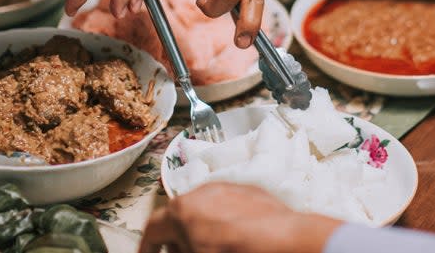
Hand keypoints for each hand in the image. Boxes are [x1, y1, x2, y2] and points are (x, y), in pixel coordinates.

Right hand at [139, 183, 339, 252]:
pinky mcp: (251, 191)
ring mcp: (227, 189)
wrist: (287, 242)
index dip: (148, 247)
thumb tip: (178, 248)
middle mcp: (201, 193)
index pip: (152, 229)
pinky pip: (227, 206)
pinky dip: (223, 222)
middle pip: (177, 216)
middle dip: (176, 239)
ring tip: (211, 248)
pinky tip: (235, 240)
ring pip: (203, 209)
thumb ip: (179, 251)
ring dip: (200, 229)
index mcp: (181, 211)